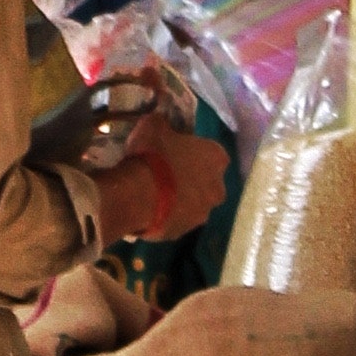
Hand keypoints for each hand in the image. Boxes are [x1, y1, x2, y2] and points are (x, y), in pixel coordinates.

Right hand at [98, 128, 229, 248]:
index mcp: (216, 158)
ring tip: (153, 193)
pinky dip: (166, 216)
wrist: (138, 195)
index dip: (192, 151)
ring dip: (179, 199)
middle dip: (190, 179)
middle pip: (206, 181)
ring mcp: (202, 214)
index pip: (210, 152)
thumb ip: (163, 124)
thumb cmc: (152, 154)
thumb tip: (162, 122)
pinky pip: (175, 220)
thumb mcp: (154, 125)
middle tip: (165, 172)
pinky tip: (147, 208)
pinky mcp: (184, 233)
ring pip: (192, 204)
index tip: (175, 150)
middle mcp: (218, 188)